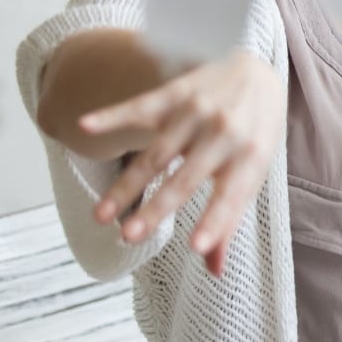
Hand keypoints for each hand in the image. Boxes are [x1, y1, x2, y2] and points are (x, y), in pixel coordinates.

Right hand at [79, 51, 283, 276]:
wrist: (256, 71)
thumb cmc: (253, 134)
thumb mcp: (253, 172)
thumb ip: (230, 218)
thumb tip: (214, 270)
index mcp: (250, 158)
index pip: (231, 196)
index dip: (215, 222)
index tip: (196, 248)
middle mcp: (225, 134)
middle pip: (184, 179)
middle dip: (155, 209)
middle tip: (127, 236)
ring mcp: (197, 113)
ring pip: (156, 154)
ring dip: (126, 185)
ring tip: (100, 215)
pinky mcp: (175, 94)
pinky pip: (140, 107)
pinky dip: (112, 116)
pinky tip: (86, 125)